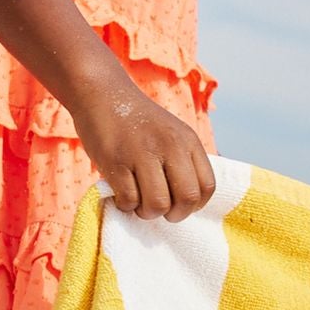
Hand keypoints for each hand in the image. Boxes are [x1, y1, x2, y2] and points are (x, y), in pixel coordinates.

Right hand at [74, 78, 216, 220]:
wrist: (102, 94)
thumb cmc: (137, 121)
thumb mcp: (172, 133)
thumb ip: (184, 160)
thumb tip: (191, 199)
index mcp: (188, 140)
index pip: (207, 187)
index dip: (195, 205)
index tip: (178, 203)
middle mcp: (170, 146)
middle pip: (186, 199)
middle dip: (173, 214)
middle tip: (158, 208)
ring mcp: (142, 153)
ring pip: (158, 205)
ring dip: (147, 212)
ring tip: (138, 201)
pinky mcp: (116, 161)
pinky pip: (129, 200)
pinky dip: (125, 204)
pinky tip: (121, 193)